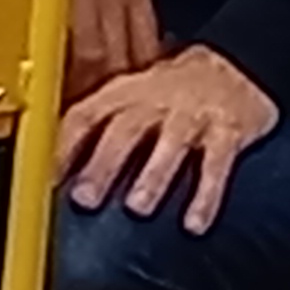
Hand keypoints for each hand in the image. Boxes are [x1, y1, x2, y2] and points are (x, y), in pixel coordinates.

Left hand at [58, 47, 279, 233]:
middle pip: (125, 130)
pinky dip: (206, 196)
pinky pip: (216, 166)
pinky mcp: (228, 133)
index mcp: (125, 93)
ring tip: (138, 208)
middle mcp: (155, 102)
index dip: (64, 146)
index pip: (86, 115)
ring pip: (170, 146)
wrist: (239, 65)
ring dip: (152, 177)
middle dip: (103, 164)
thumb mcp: (134, 94)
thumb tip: (60, 163)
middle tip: (85, 199)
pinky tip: (195, 223)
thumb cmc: (175, 89)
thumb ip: (102, 123)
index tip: (49, 179)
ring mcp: (192, 116)